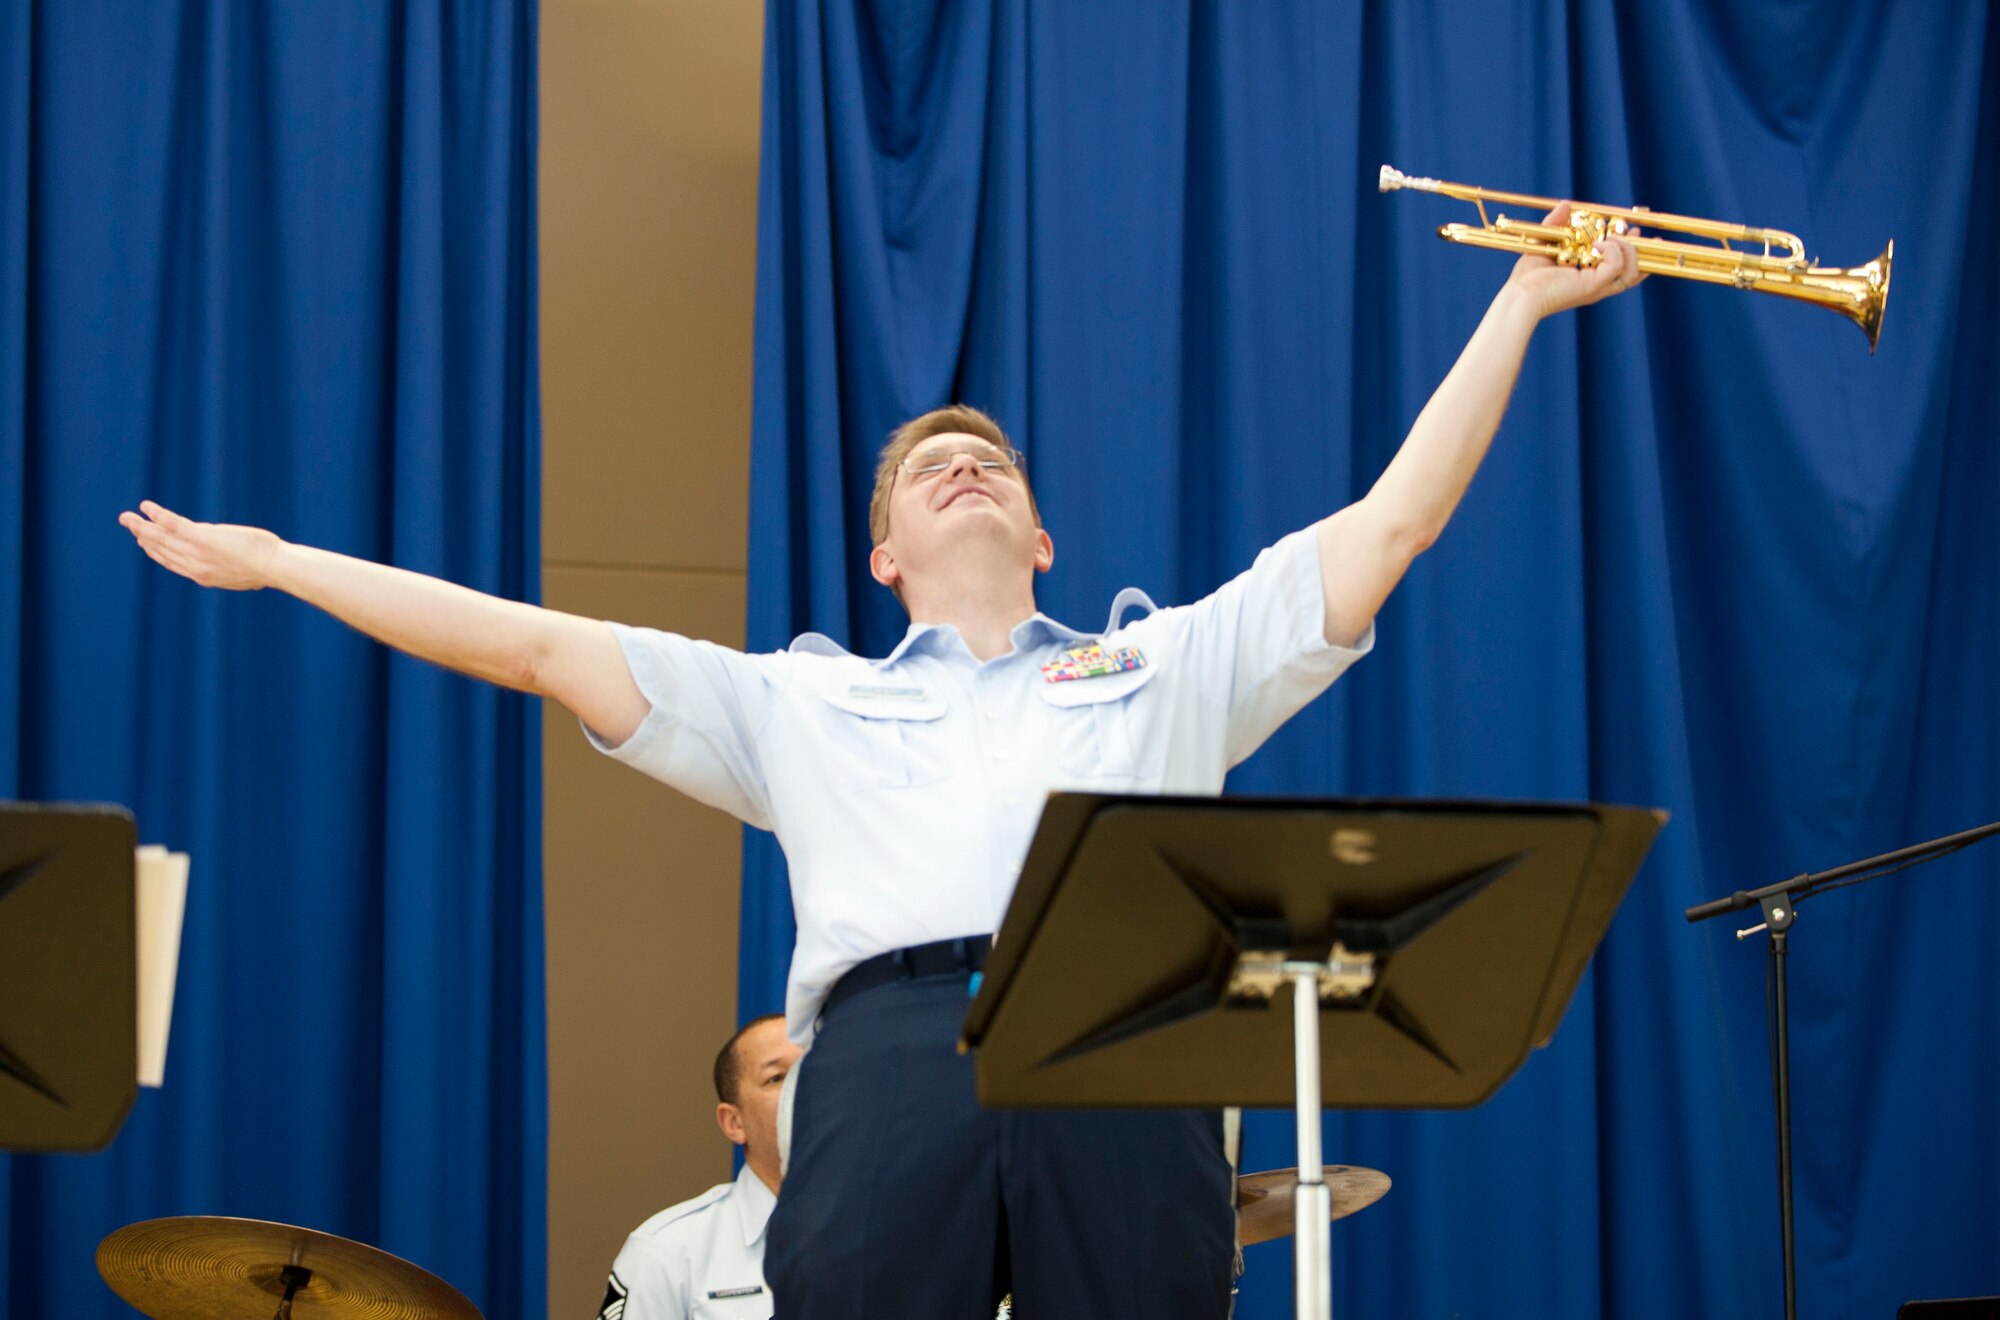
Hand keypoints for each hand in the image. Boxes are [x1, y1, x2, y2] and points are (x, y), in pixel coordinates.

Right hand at [119, 500, 282, 590]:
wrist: (275, 567)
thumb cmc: (268, 568)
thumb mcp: (244, 571)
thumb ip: (230, 565)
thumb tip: (233, 562)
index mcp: (203, 576)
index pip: (173, 563)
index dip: (156, 552)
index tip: (144, 542)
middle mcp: (195, 567)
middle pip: (162, 550)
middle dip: (143, 537)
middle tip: (129, 525)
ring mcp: (197, 553)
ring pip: (162, 538)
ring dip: (141, 526)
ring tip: (126, 517)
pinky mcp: (202, 539)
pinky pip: (174, 524)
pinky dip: (158, 515)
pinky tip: (146, 506)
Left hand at [1504, 202, 1646, 320]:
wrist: (1520, 295)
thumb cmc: (1528, 277)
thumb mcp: (1545, 243)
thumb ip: (1556, 224)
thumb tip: (1567, 204)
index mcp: (1590, 278)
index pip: (1623, 268)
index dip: (1633, 250)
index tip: (1635, 231)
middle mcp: (1598, 284)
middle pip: (1635, 271)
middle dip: (1641, 249)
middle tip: (1634, 232)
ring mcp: (1597, 286)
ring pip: (1632, 270)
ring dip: (1628, 249)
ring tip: (1612, 238)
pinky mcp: (1592, 286)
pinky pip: (1616, 266)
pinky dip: (1612, 250)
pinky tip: (1597, 244)